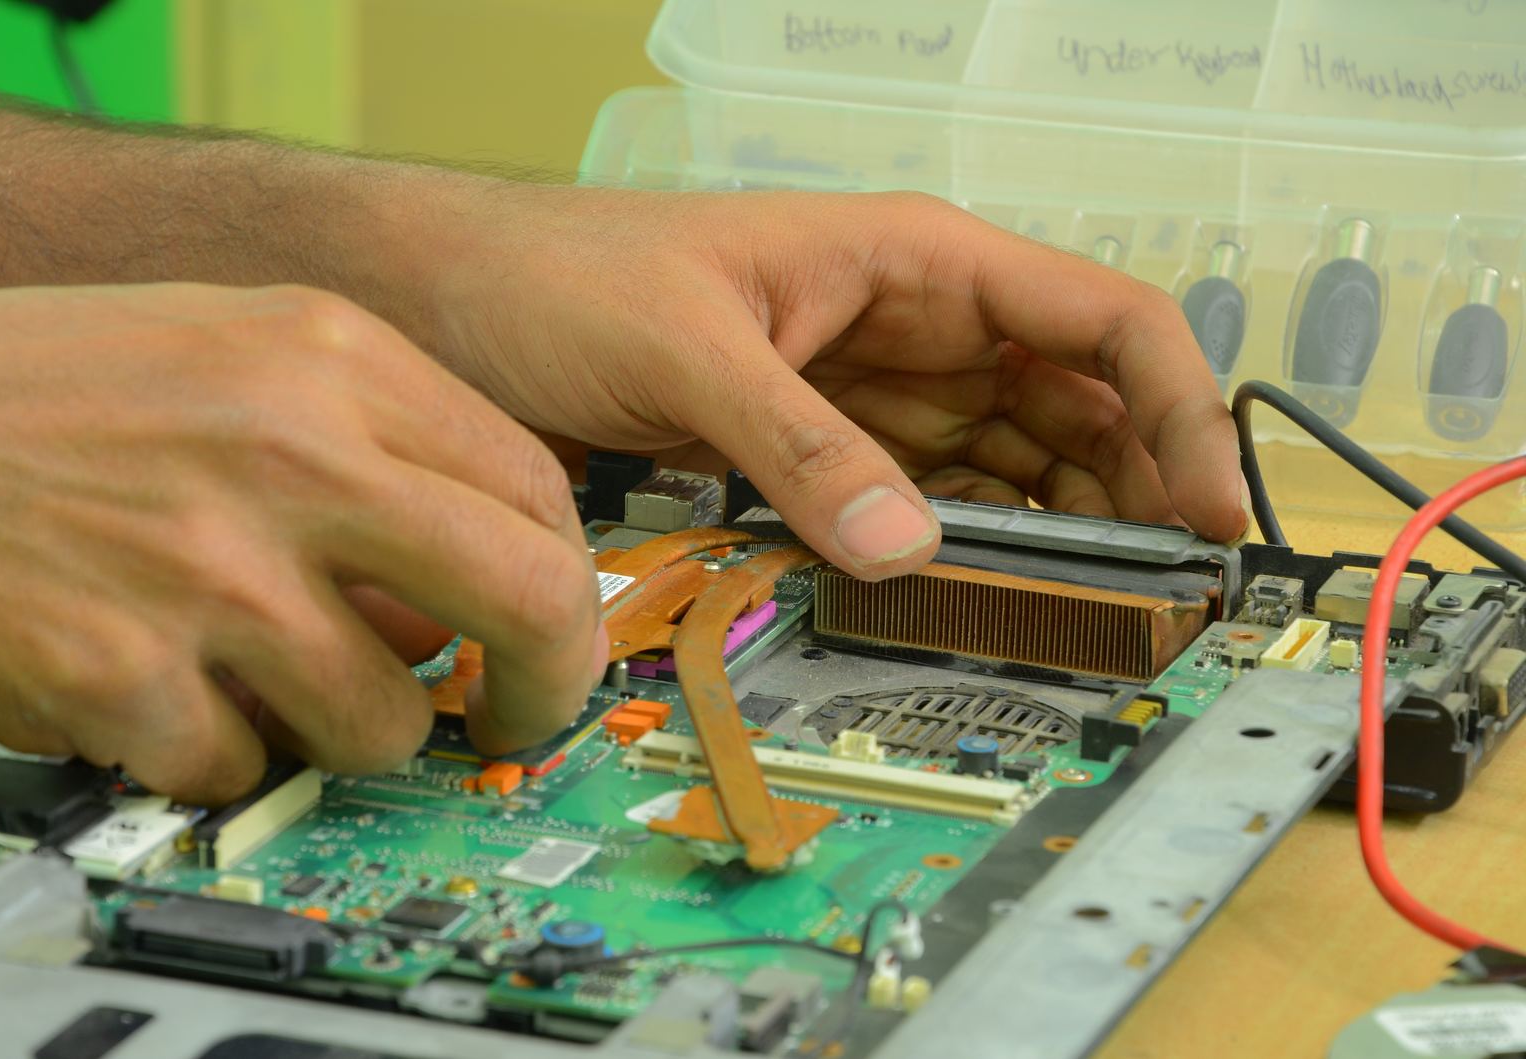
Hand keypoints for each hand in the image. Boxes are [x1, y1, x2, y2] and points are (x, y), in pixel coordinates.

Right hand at [0, 284, 603, 801]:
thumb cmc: (28, 393)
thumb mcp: (223, 354)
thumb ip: (365, 443)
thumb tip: (460, 581)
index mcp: (327, 355)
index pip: (535, 489)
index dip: (565, 583)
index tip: (548, 630)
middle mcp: (290, 451)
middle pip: (525, 598)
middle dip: (538, 685)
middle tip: (507, 715)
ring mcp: (211, 568)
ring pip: (385, 718)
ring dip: (336, 726)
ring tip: (252, 676)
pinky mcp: (123, 676)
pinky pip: (239, 766)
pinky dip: (206, 752)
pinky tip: (148, 687)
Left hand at [411, 185, 1247, 576]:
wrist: (456, 305)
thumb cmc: (562, 277)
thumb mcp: (689, 352)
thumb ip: (799, 446)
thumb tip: (905, 546)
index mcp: (914, 259)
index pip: (1102, 321)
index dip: (1179, 412)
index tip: (1211, 512)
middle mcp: (917, 324)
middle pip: (1079, 407)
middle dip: (1133, 493)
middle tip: (1157, 599)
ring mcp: (876, 393)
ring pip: (1015, 464)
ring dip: (1060, 533)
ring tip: (1092, 612)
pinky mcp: (826, 450)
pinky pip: (931, 501)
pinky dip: (969, 548)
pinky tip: (987, 595)